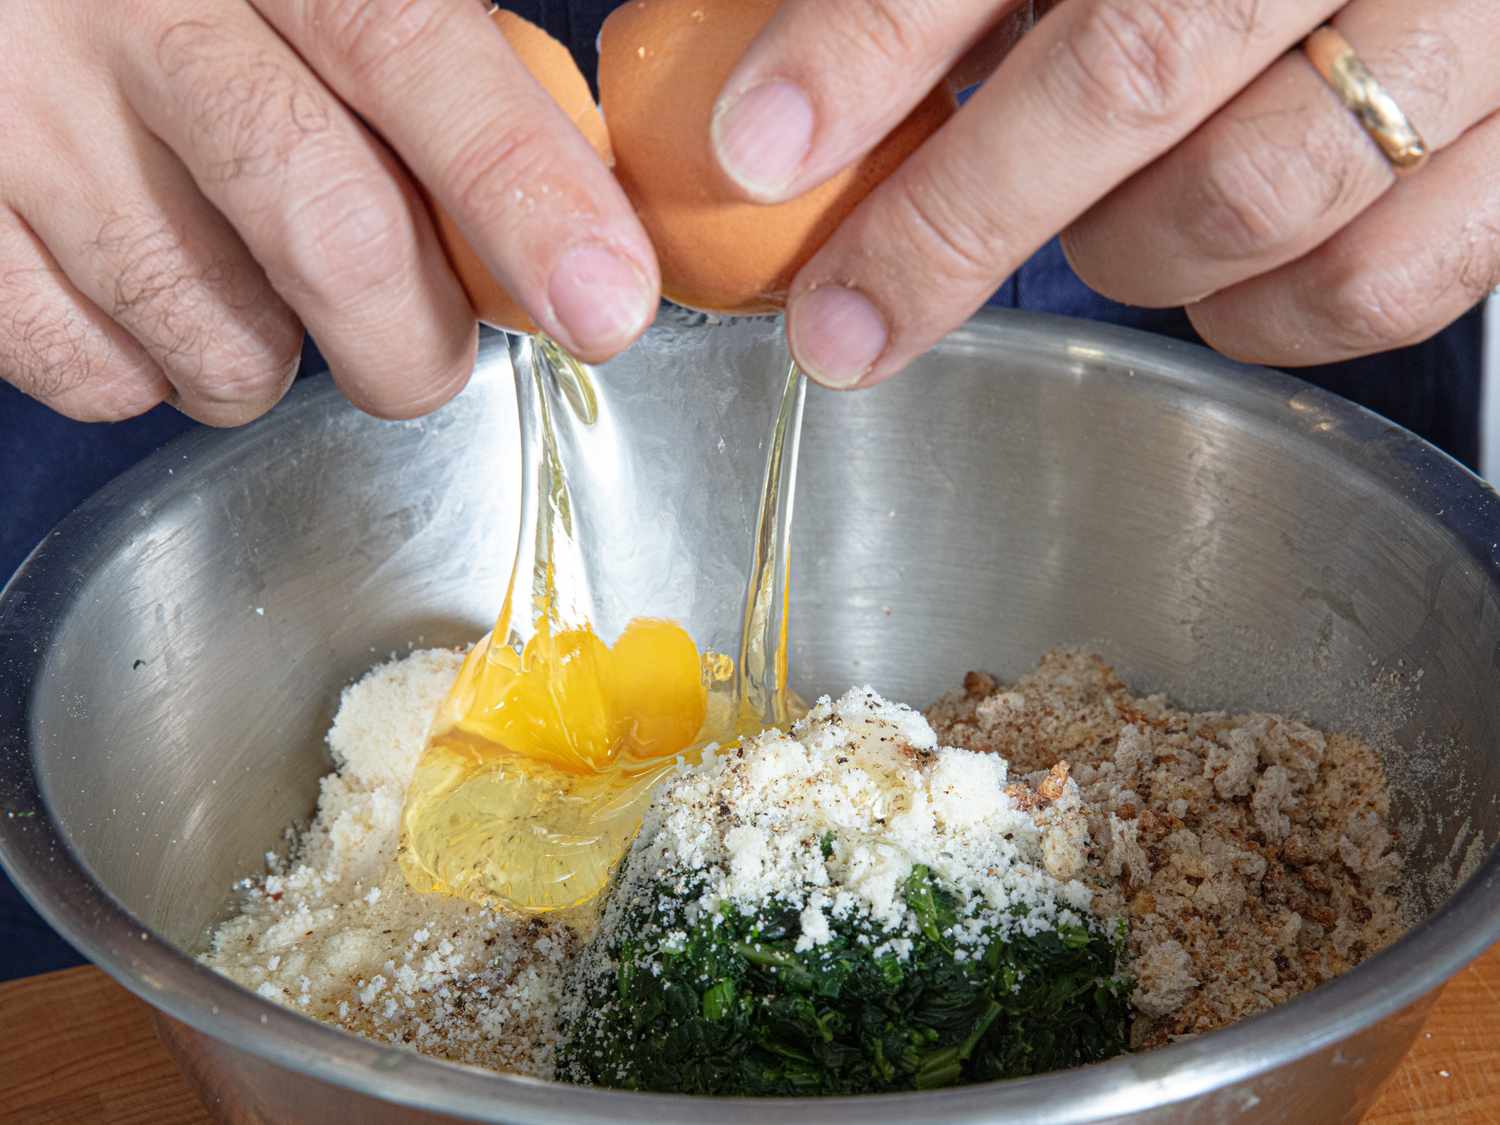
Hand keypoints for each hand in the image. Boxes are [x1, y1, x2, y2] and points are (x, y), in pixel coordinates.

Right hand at [0, 0, 658, 424]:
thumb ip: (421, 52)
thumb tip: (563, 192)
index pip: (413, 58)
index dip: (522, 191)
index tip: (604, 302)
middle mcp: (133, 15)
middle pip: (330, 233)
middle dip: (414, 347)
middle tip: (425, 356)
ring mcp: (22, 122)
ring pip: (220, 337)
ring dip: (273, 363)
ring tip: (253, 290)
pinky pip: (102, 379)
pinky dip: (157, 374)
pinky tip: (153, 296)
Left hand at [710, 0, 1499, 387]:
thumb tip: (795, 82)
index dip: (867, 45)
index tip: (759, 146)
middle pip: (1122, 78)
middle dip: (953, 226)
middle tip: (846, 325)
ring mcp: (1469, 32)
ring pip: (1250, 199)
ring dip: (1129, 256)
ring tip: (1099, 237)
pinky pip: (1375, 287)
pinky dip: (1265, 317)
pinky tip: (1222, 281)